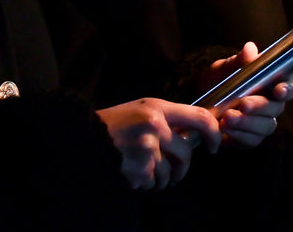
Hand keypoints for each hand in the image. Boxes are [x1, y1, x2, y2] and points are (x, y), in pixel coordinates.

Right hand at [97, 98, 219, 189]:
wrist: (79, 138)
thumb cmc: (110, 126)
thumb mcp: (139, 111)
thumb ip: (165, 119)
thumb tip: (192, 134)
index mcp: (156, 107)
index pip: (200, 117)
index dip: (213, 133)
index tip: (214, 146)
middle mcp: (155, 125)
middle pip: (186, 153)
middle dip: (182, 168)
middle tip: (175, 173)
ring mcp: (147, 148)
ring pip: (170, 172)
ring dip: (161, 179)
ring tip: (146, 173)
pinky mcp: (139, 168)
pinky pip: (153, 183)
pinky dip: (145, 184)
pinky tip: (133, 176)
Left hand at [210, 41, 292, 147]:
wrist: (201, 102)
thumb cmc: (220, 80)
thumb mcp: (224, 68)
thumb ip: (238, 61)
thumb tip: (250, 49)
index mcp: (272, 83)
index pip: (289, 86)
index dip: (287, 89)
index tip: (278, 90)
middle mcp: (271, 105)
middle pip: (276, 108)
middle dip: (260, 107)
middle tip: (242, 104)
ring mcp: (262, 123)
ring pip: (265, 126)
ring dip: (246, 123)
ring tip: (227, 118)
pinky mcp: (250, 139)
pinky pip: (251, 140)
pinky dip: (238, 134)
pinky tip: (224, 128)